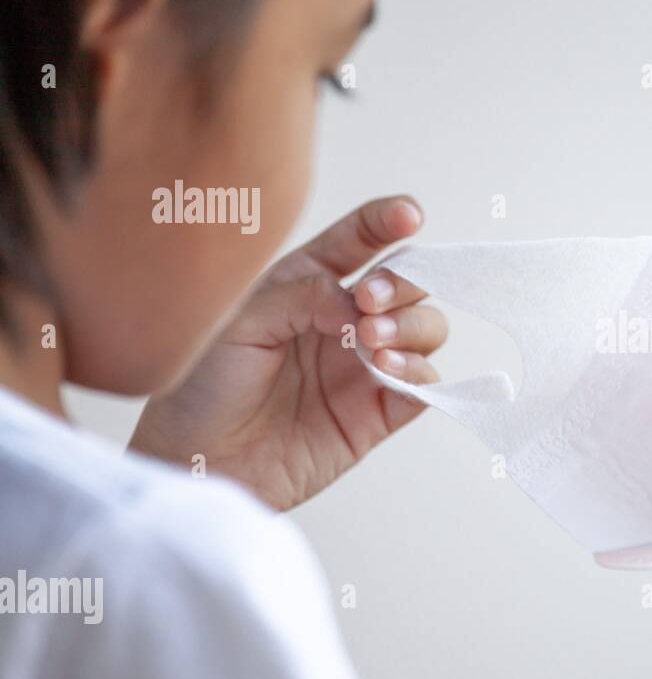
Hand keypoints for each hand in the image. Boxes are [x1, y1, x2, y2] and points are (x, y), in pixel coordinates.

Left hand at [130, 196, 446, 510]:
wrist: (197, 462)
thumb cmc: (202, 388)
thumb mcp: (238, 321)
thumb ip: (302, 295)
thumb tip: (357, 301)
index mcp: (308, 284)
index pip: (359, 241)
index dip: (388, 221)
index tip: (408, 216)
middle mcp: (344, 320)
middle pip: (408, 283)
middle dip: (401, 283)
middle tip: (368, 301)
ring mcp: (365, 366)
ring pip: (426, 328)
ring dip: (412, 325)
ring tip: (374, 340)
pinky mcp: (378, 413)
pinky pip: (425, 385)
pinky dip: (419, 372)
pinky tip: (387, 369)